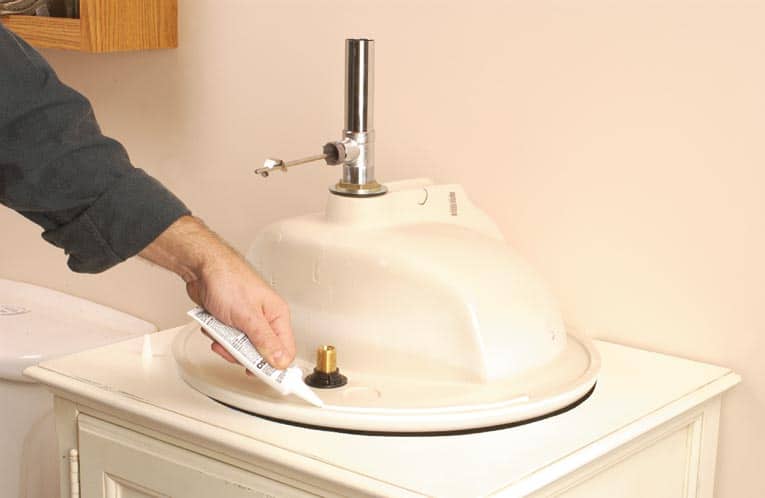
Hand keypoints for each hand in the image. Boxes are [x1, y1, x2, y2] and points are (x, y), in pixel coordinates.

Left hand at [186, 252, 294, 368]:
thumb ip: (264, 340)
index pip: (285, 351)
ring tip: (220, 331)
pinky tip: (214, 325)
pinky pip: (228, 341)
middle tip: (231, 347)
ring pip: (241, 350)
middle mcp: (265, 320)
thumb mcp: (247, 316)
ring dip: (226, 344)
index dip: (274, 367)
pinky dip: (218, 337)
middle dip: (241, 354)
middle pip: (260, 354)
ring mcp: (248, 322)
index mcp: (277, 316)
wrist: (202, 268)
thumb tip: (280, 361)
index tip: (263, 376)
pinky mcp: (232, 322)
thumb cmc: (228, 280)